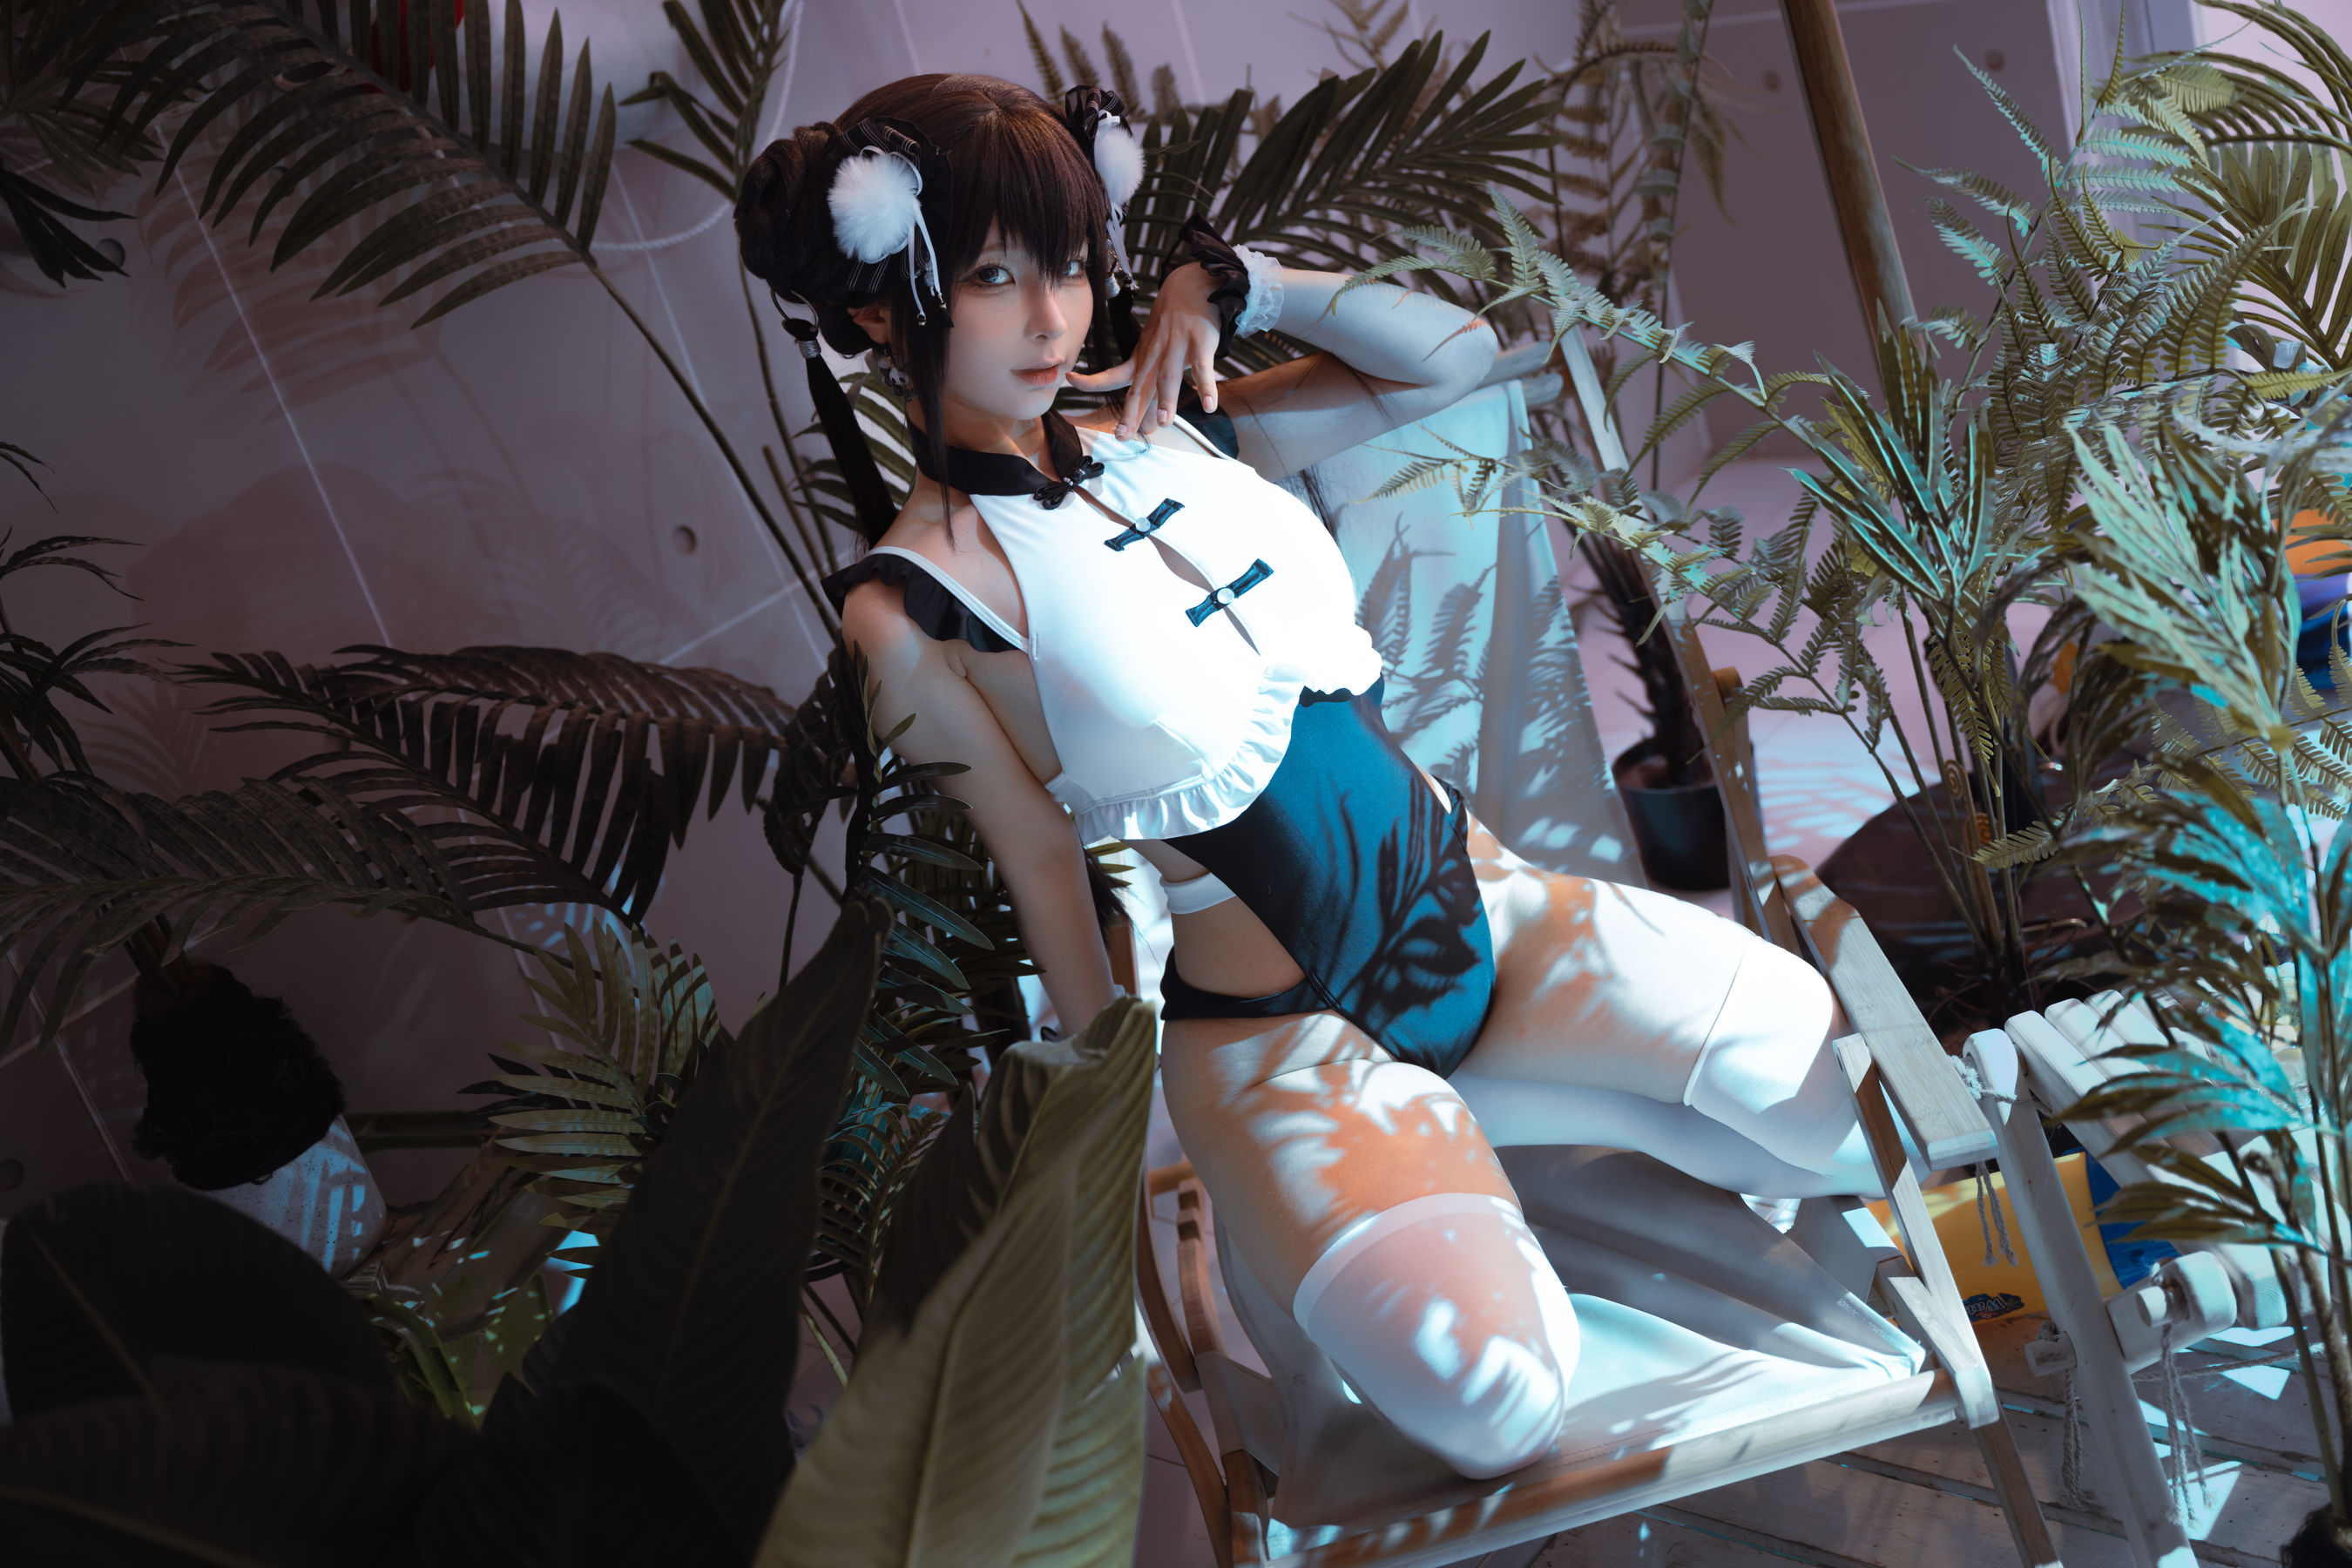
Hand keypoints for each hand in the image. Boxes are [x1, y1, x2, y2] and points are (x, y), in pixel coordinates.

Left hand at [1068, 263, 1220, 438]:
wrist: (1192, 285)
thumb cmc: (1172, 325)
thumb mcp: (1155, 351)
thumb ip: (1151, 388)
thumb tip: (1146, 427)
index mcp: (1142, 357)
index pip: (1115, 374)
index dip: (1093, 379)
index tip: (1071, 381)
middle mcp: (1156, 354)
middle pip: (1141, 386)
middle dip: (1131, 411)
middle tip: (1122, 434)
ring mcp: (1177, 346)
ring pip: (1169, 377)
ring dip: (1166, 399)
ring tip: (1164, 422)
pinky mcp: (1201, 342)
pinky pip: (1204, 368)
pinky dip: (1206, 387)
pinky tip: (1209, 405)